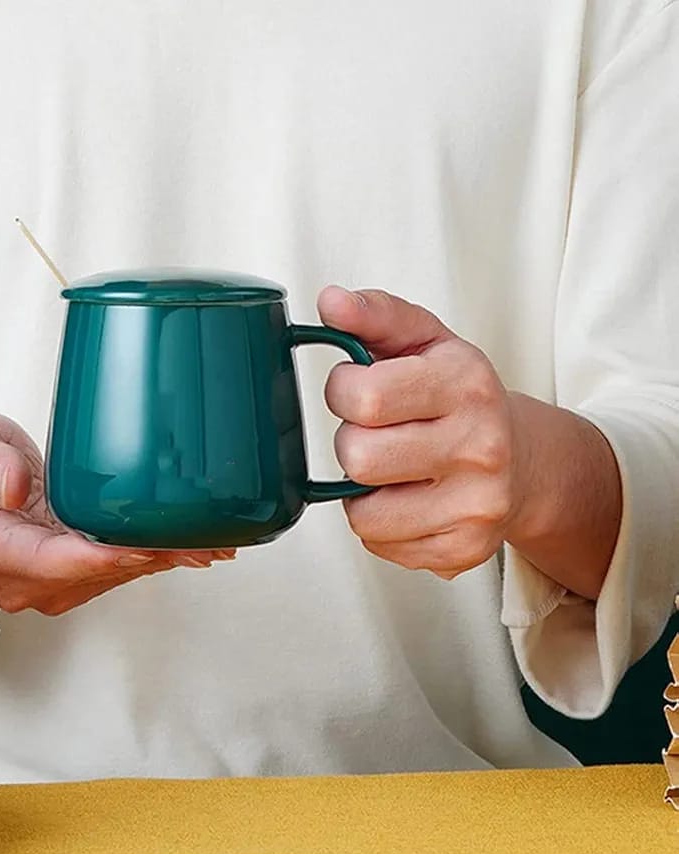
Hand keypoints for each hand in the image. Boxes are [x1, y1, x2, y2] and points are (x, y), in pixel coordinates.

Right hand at [0, 412, 231, 614]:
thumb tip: (15, 488)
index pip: (51, 560)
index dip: (102, 556)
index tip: (146, 544)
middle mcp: (22, 578)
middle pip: (93, 573)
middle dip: (150, 557)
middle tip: (205, 542)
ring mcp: (47, 584)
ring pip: (111, 576)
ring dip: (161, 559)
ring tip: (213, 541)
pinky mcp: (70, 579)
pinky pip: (114, 571)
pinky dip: (152, 556)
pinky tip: (191, 545)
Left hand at [319, 286, 529, 579]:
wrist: (525, 461)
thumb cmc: (461, 398)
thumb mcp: (426, 341)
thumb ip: (376, 315)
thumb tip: (330, 301)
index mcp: (466, 383)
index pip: (363, 396)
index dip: (343, 392)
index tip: (359, 389)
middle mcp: (481, 446)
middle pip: (357, 458)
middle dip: (353, 443)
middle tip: (379, 435)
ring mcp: (477, 505)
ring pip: (362, 513)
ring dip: (363, 491)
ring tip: (392, 470)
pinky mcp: (465, 550)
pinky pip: (379, 544)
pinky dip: (381, 524)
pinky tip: (408, 500)